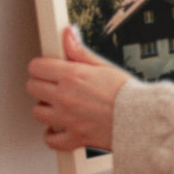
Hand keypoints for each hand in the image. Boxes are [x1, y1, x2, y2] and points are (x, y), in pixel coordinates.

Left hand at [26, 26, 131, 152]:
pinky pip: (51, 140)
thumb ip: (80, 51)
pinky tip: (58, 128)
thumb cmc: (127, 93)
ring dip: (45, 108)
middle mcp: (65, 97)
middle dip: (40, 84)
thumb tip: (68, 34)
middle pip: (32, 88)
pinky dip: (52, 135)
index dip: (41, 66)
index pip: (37, 67)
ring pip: (37, 113)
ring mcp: (67, 119)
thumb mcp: (103, 66)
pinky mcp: (74, 137)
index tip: (46, 68)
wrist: (141, 119)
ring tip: (57, 105)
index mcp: (72, 76)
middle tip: (51, 85)